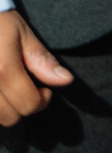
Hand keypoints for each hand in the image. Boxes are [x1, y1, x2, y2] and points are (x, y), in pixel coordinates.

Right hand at [0, 10, 69, 125]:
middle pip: (11, 117)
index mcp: (3, 71)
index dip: (43, 99)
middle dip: (25, 106)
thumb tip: (65, 80)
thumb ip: (42, 60)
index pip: (29, 104)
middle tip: (28, 88)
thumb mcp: (23, 35)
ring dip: (6, 109)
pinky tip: (0, 91)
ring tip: (11, 88)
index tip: (45, 88)